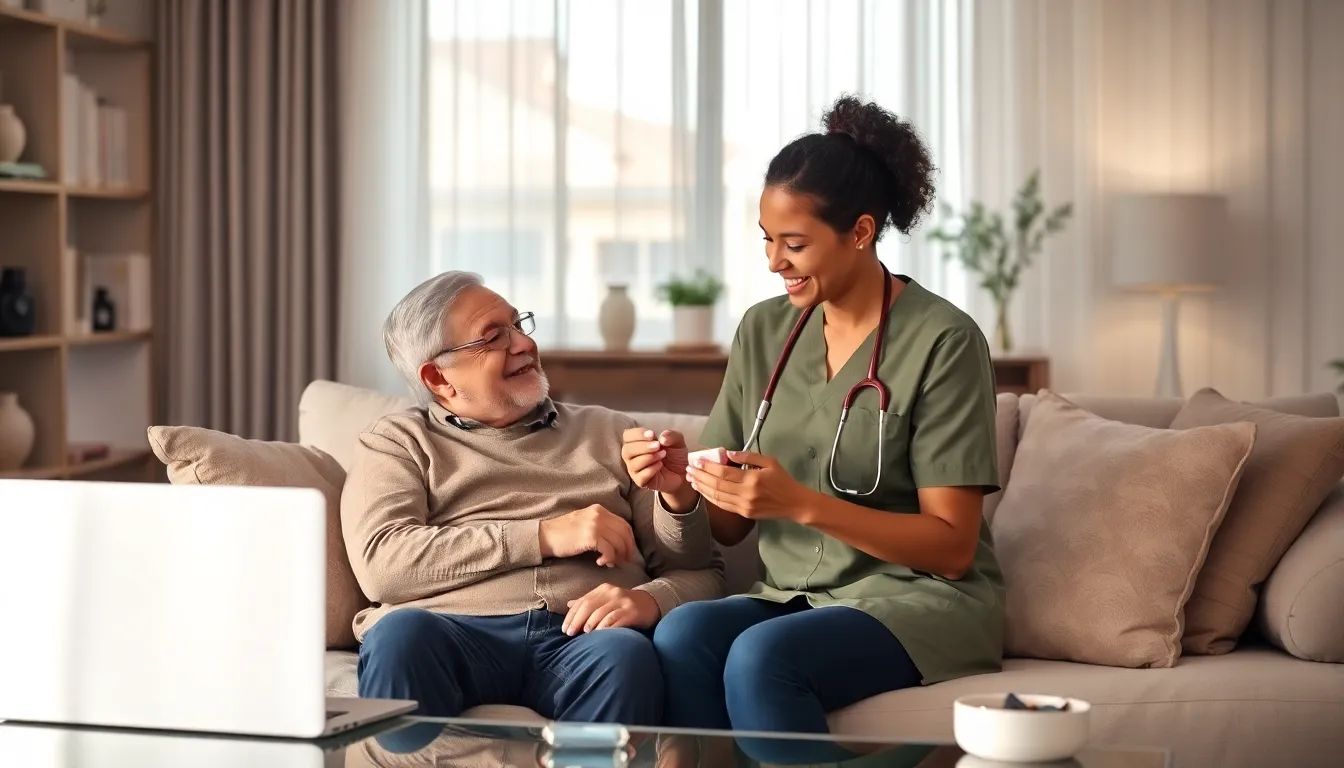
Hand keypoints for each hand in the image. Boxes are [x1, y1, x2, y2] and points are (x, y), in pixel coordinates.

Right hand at [539, 505, 637, 566]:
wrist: (545, 536)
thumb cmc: (564, 533)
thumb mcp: (585, 522)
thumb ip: (601, 527)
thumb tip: (618, 543)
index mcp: (600, 510)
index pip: (624, 524)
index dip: (629, 540)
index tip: (628, 552)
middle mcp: (599, 515)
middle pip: (624, 533)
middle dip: (627, 549)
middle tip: (624, 561)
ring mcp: (595, 524)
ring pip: (618, 542)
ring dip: (618, 556)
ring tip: (610, 563)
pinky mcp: (590, 536)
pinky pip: (609, 550)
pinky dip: (608, 558)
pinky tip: (600, 563)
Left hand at [562, 583, 660, 634]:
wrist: (650, 604)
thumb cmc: (623, 604)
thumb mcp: (606, 599)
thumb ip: (589, 601)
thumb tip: (569, 604)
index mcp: (603, 589)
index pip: (583, 601)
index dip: (571, 615)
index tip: (564, 628)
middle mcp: (612, 593)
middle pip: (589, 606)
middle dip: (577, 620)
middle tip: (570, 633)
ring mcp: (623, 602)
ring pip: (602, 612)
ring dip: (591, 623)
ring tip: (585, 633)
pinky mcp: (632, 612)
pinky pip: (616, 619)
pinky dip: (606, 627)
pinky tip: (600, 634)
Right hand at [621, 428, 689, 493]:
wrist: (681, 474)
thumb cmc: (674, 455)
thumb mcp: (677, 441)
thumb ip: (671, 436)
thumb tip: (662, 438)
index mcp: (637, 442)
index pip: (628, 436)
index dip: (638, 434)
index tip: (652, 434)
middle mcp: (633, 456)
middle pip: (626, 450)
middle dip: (642, 446)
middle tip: (658, 446)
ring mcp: (635, 470)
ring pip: (633, 464)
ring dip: (649, 457)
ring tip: (662, 455)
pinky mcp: (640, 481)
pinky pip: (640, 476)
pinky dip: (651, 469)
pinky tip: (660, 465)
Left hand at [686, 450, 810, 520]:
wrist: (794, 504)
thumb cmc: (783, 480)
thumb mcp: (769, 461)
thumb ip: (748, 457)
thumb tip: (728, 453)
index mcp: (752, 479)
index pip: (724, 473)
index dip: (708, 467)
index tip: (696, 461)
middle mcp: (746, 494)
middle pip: (717, 485)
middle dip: (700, 477)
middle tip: (689, 469)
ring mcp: (744, 506)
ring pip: (717, 497)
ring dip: (702, 488)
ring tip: (691, 480)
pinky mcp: (744, 514)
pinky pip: (723, 505)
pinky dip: (710, 498)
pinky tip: (704, 490)